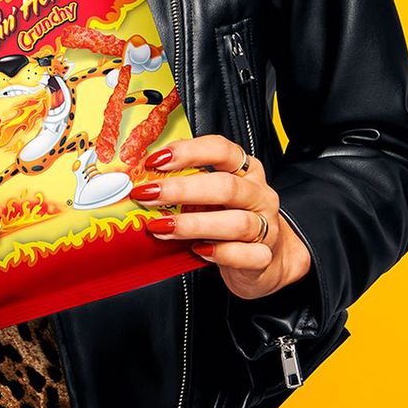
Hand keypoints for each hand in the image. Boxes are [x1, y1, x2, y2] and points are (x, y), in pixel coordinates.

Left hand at [130, 134, 312, 300]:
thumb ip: (185, 185)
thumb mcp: (210, 196)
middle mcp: (258, 194)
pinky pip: (247, 255)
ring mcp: (266, 226)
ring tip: (161, 227)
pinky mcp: (265, 256)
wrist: (264, 258)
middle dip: (182, 190)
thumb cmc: (228, 219)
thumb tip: (141, 182)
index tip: (154, 161)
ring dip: (193, 224)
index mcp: (245, 169)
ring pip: (237, 223)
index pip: (221, 150)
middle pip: (225, 186)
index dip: (187, 151)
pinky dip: (221, 253)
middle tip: (148, 195)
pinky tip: (197, 250)